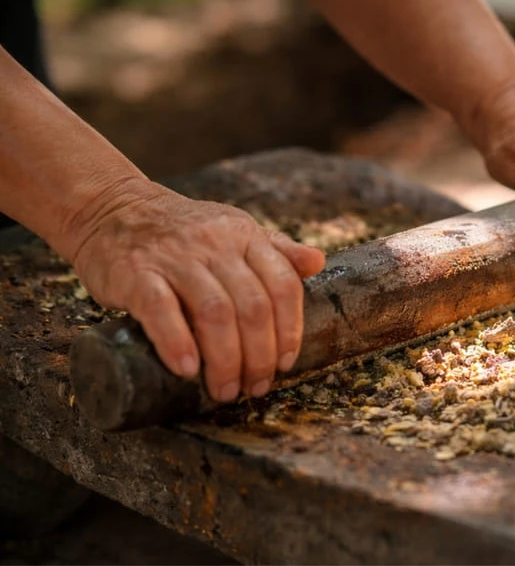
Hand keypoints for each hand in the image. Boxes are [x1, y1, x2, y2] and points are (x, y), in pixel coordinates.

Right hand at [68, 180, 325, 401]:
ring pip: (214, 312)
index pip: (283, 286)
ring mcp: (175, 257)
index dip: (290, 330)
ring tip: (226, 390)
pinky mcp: (135, 272)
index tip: (285, 363)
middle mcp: (215, 244)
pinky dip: (177, 342)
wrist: (113, 208)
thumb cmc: (182, 231)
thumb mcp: (235, 230)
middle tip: (255, 387)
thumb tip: (318, 262)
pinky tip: (188, 370)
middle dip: (260, 356)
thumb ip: (277, 249)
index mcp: (245, 235)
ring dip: (226, 359)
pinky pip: (160, 309)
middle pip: (253, 306)